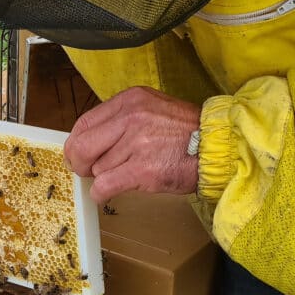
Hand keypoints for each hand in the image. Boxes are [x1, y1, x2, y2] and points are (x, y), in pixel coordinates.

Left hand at [62, 86, 200, 202]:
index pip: (85, 122)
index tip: (78, 154)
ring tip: (126, 174)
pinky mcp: (142, 169)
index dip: (76, 142)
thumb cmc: (187, 133)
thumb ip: (122, 119)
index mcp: (130, 100)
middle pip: (82, 145)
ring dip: (105, 177)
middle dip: (79, 163)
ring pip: (97, 168)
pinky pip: (104, 185)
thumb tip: (91, 139)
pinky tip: (107, 194)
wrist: (218, 148)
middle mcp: (130, 117)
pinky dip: (100, 193)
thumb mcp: (152, 109)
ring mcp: (136, 143)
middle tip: (85, 172)